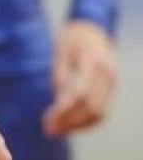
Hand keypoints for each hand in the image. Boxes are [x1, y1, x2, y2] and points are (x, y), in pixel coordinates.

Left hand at [42, 20, 115, 136]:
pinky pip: (102, 111)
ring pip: (99, 114)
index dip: (62, 111)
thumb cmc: (71, 38)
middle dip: (70, 123)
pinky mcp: (111, 89)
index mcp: (92, 61)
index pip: (78, 93)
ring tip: (56, 131)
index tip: (46, 121)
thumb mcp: (60, 51)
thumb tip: (58, 105)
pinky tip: (70, 125)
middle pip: (91, 108)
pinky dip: (87, 122)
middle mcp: (106, 74)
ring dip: (78, 126)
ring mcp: (112, 82)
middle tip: (48, 130)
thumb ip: (60, 76)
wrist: (92, 28)